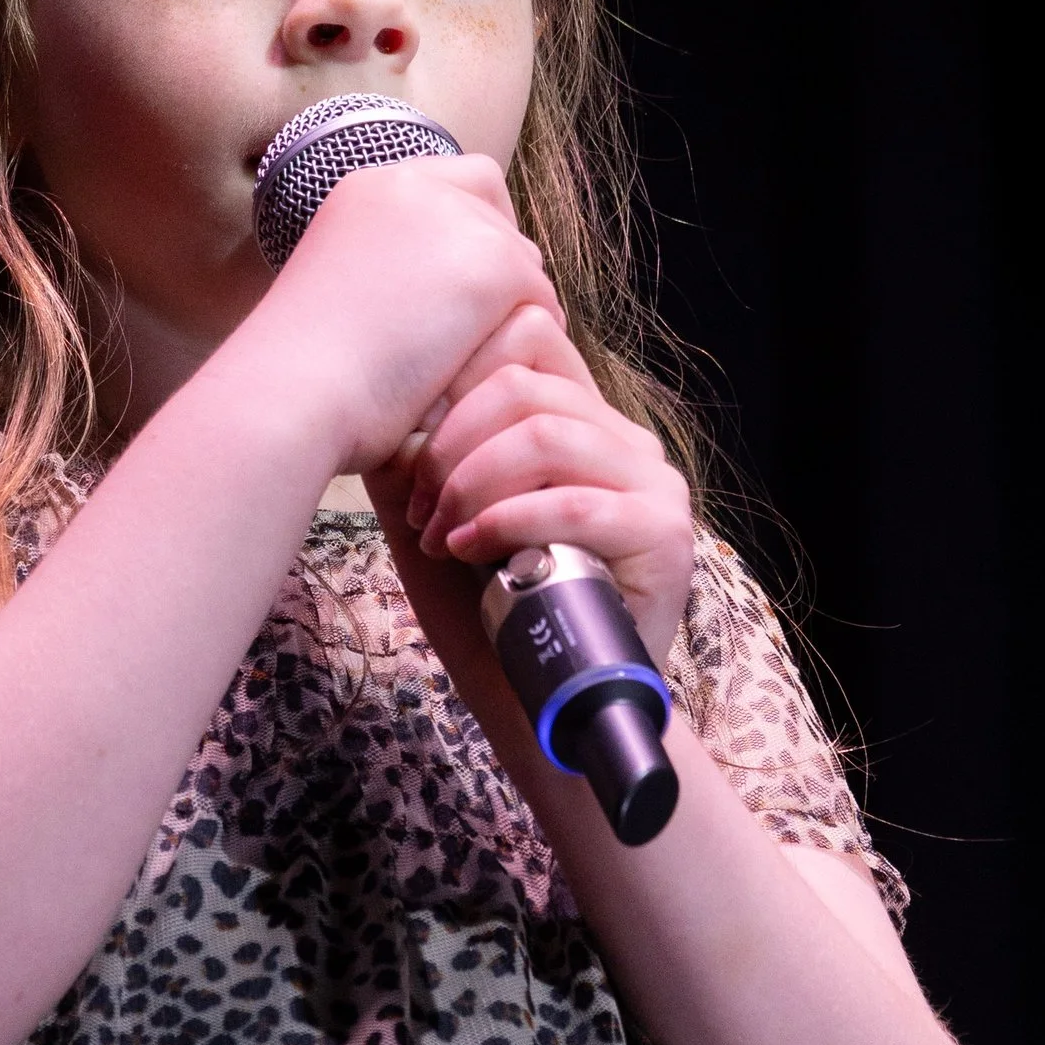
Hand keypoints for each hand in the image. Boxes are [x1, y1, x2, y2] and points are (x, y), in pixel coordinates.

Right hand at [238, 152, 562, 480]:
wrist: (292, 393)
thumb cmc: (302, 373)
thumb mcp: (340, 291)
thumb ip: (392, 270)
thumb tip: (446, 296)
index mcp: (368, 188)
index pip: (458, 180)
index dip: (473, 227)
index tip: (464, 284)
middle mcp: (413, 186)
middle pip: (496, 210)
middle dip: (498, 266)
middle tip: (483, 330)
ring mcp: (456, 220)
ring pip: (522, 258)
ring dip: (509, 307)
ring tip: (479, 362)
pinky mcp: (492, 264)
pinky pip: (541, 301)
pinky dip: (523, 342)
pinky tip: (492, 378)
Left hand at [390, 302, 695, 667]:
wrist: (544, 709)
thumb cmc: (492, 618)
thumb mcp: (434, 524)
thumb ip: (414, 461)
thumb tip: (382, 405)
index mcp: (581, 421)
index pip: (526, 335)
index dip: (455, 373)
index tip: (410, 443)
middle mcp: (624, 440)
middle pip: (525, 381)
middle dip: (451, 441)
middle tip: (418, 507)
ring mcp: (652, 484)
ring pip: (546, 433)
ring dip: (472, 483)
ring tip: (442, 534)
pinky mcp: (663, 535)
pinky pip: (572, 502)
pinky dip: (506, 522)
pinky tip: (470, 551)